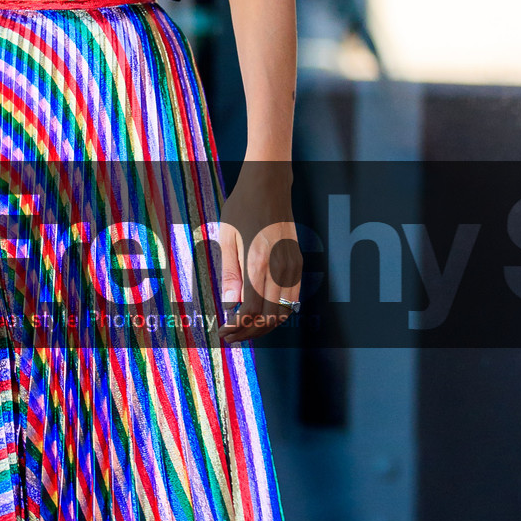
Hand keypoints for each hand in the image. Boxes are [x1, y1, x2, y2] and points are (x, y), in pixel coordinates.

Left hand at [216, 174, 301, 346]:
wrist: (269, 185)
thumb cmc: (242, 207)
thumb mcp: (226, 239)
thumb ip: (230, 275)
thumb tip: (229, 306)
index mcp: (258, 263)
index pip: (251, 311)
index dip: (237, 328)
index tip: (223, 332)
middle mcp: (279, 268)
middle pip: (269, 318)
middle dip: (249, 332)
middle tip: (231, 335)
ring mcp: (292, 267)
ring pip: (284, 312)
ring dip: (265, 326)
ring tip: (244, 327)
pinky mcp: (297, 263)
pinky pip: (291, 298)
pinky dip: (277, 312)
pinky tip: (260, 312)